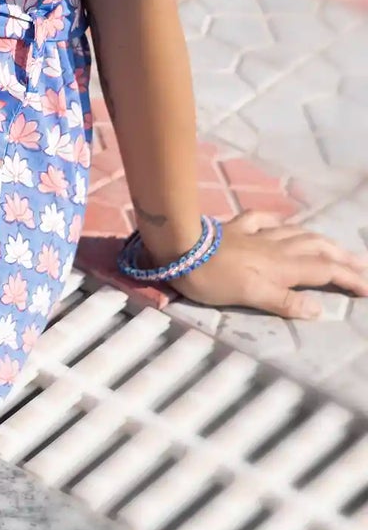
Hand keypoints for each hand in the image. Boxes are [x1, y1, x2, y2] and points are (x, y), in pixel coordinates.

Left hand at [170, 209, 367, 319]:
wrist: (178, 246)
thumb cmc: (212, 278)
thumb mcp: (250, 296)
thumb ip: (284, 302)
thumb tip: (318, 309)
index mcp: (282, 266)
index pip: (324, 271)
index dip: (349, 278)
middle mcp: (275, 248)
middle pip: (317, 248)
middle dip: (342, 257)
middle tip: (362, 265)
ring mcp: (256, 235)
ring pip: (297, 233)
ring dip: (320, 240)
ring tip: (334, 245)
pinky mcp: (236, 228)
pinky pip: (264, 221)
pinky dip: (279, 223)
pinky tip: (281, 223)